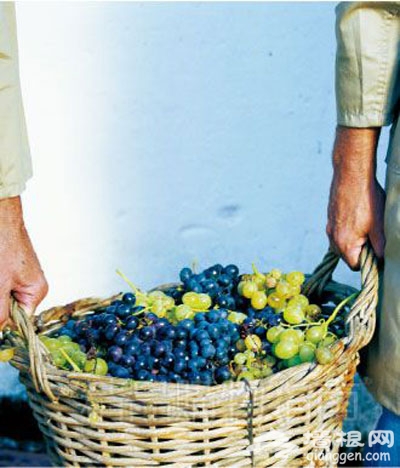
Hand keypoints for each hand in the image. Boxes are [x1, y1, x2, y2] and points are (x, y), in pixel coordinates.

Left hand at [0, 196, 47, 328]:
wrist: (0, 217)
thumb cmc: (2, 245)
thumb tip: (0, 335)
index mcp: (36, 292)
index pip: (18, 321)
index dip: (1, 322)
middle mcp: (31, 286)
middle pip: (7, 308)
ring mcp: (19, 276)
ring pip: (1, 297)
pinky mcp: (8, 269)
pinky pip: (0, 285)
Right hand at [326, 126, 384, 269]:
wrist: (351, 173)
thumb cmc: (367, 199)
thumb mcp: (380, 226)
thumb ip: (380, 247)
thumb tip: (381, 260)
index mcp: (344, 244)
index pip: (355, 266)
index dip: (368, 261)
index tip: (377, 250)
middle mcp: (332, 237)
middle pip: (347, 255)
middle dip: (360, 250)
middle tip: (374, 235)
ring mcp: (329, 227)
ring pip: (342, 242)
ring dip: (355, 239)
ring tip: (366, 224)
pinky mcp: (330, 217)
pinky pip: (339, 231)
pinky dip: (349, 229)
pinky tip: (359, 215)